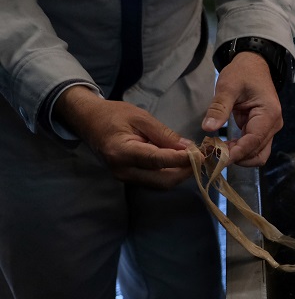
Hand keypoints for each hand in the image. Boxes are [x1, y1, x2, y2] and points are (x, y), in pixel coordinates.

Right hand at [54, 86, 194, 189]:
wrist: (88, 121)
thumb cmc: (113, 114)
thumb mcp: (140, 117)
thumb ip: (164, 134)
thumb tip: (188, 149)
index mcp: (122, 152)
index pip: (158, 161)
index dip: (182, 160)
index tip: (201, 155)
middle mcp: (123, 170)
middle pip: (163, 180)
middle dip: (186, 171)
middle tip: (202, 158)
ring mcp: (125, 178)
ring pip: (161, 184)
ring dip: (180, 174)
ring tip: (194, 160)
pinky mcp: (130, 179)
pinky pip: (155, 181)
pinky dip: (171, 174)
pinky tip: (180, 163)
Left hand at [201, 52, 282, 166]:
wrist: (254, 65)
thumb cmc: (243, 73)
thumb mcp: (228, 86)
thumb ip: (219, 108)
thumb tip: (208, 128)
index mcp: (269, 115)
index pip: (253, 142)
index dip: (236, 153)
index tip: (217, 159)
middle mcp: (273, 126)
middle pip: (257, 153)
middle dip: (236, 157)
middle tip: (213, 155)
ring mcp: (269, 130)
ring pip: (257, 154)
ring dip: (238, 157)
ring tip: (217, 151)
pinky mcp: (262, 131)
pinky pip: (252, 147)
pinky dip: (239, 150)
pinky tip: (223, 147)